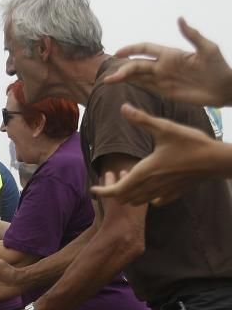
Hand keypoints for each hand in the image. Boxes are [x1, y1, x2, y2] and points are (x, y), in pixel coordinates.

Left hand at [89, 103, 221, 205]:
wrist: (217, 160)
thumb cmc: (191, 143)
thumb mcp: (165, 128)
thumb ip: (142, 119)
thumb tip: (123, 107)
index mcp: (144, 173)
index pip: (115, 191)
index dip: (101, 191)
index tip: (93, 188)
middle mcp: (151, 186)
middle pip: (124, 198)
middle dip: (114, 189)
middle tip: (114, 174)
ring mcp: (163, 192)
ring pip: (138, 201)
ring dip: (129, 191)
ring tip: (130, 174)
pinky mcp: (175, 194)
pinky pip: (155, 201)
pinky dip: (146, 195)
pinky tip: (150, 183)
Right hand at [103, 17, 231, 105]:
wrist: (224, 88)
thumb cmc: (219, 67)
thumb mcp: (208, 48)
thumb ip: (192, 35)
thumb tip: (180, 19)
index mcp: (171, 54)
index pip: (145, 49)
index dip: (131, 49)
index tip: (118, 53)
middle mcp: (163, 65)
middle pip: (137, 65)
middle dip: (123, 70)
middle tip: (110, 78)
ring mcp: (163, 79)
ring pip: (138, 76)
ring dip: (123, 78)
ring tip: (109, 81)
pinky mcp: (166, 91)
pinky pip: (146, 87)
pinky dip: (133, 86)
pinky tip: (122, 85)